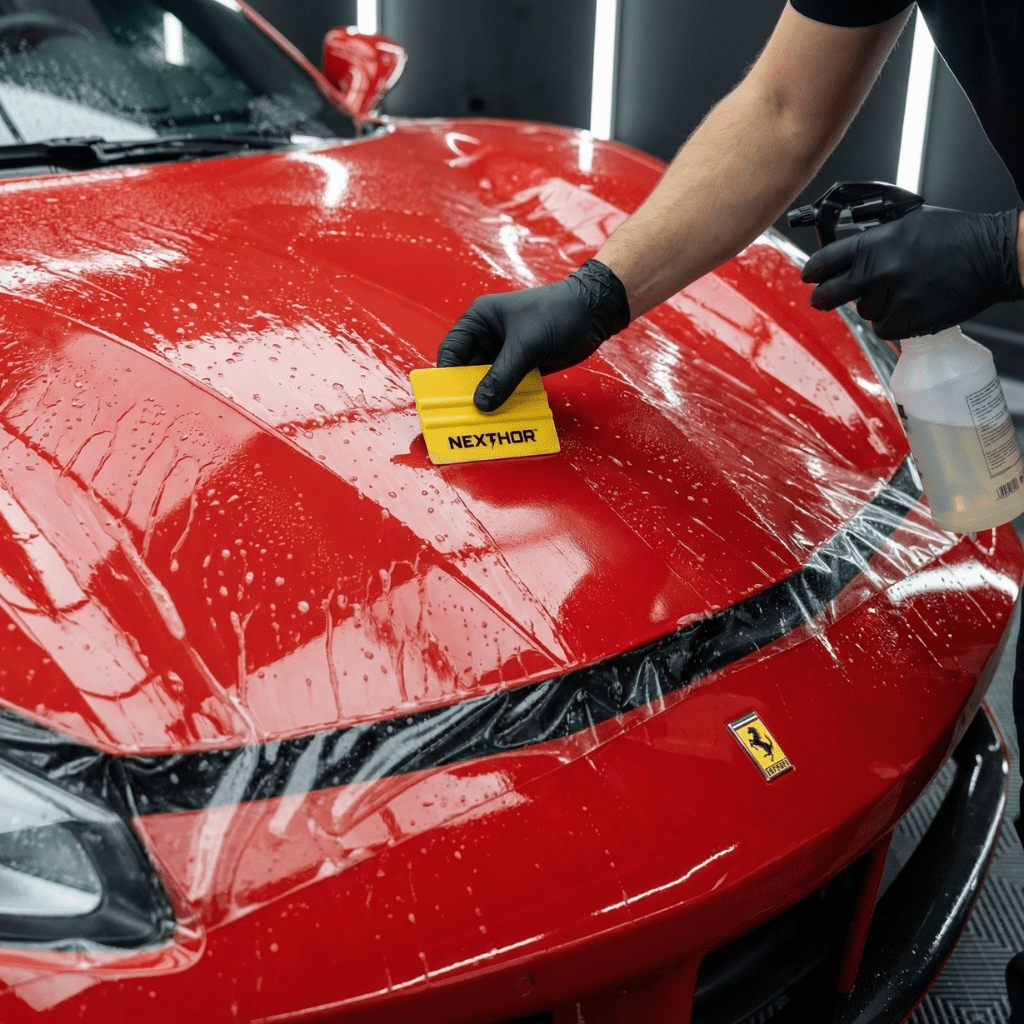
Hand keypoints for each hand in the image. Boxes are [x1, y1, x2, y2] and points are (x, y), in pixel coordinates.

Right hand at [437, 259, 629, 410]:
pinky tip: (505, 416)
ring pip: (487, 382)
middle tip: (465, 417)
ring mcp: (504, 353)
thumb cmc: (558, 314)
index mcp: (480, 320)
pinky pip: (507, 386)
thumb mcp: (527, 345)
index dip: (447, 375)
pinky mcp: (522, 365)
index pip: (452, 350)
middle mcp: (487, 337)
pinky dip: (505, 400)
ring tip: (484, 422)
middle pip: (467, 370)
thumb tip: (482, 404)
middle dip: (467, 392)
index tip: (446, 400)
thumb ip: (503, 375)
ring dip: (487, 400)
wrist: (594, 313)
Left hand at [801, 206, 1023, 338]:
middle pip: (829, 294)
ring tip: (901, 290)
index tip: (809, 277)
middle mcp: (881, 270)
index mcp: (877, 243)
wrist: (993, 256)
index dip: (812, 271)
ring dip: (875, 306)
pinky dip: (893, 322)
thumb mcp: (908, 223)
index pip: (826, 261)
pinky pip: (884, 328)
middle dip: (822, 298)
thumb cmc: (954, 237)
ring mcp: (894, 297)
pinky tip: (910, 305)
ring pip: (863, 312)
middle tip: (821, 299)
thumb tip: (847, 252)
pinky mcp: (909, 320)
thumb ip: (875, 239)